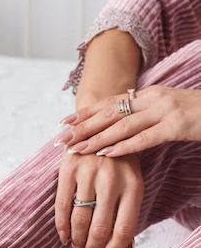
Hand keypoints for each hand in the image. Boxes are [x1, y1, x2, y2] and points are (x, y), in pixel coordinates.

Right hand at [55, 152, 142, 247]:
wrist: (103, 121)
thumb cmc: (120, 160)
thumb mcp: (132, 183)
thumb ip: (127, 214)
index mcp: (134, 185)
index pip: (124, 228)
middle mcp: (112, 179)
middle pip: (100, 227)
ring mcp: (89, 172)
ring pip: (80, 218)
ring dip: (76, 239)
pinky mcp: (69, 166)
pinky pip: (62, 204)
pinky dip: (61, 224)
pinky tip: (63, 235)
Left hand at [56, 85, 200, 156]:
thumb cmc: (197, 115)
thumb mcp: (167, 110)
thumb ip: (144, 116)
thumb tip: (119, 128)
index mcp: (149, 94)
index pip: (110, 102)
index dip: (86, 112)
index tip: (64, 122)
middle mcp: (153, 98)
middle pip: (110, 112)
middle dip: (83, 126)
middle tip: (61, 138)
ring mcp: (166, 110)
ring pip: (123, 125)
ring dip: (97, 138)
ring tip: (77, 149)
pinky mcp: (178, 125)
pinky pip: (145, 137)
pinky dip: (124, 146)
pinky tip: (106, 154)